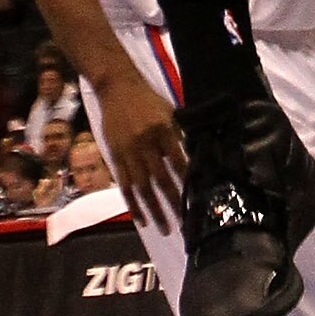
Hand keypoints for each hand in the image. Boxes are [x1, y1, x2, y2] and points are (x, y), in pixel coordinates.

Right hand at [95, 67, 184, 230]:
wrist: (116, 86)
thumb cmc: (147, 99)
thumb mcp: (169, 111)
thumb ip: (179, 134)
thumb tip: (193, 158)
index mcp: (163, 130)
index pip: (179, 161)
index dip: (188, 181)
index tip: (198, 199)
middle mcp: (146, 143)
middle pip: (162, 179)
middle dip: (174, 202)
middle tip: (185, 223)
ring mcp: (129, 152)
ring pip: (143, 188)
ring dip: (155, 210)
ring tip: (165, 229)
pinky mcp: (115, 157)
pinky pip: (125, 186)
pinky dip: (133, 205)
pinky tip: (141, 219)